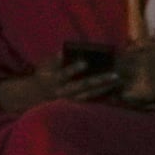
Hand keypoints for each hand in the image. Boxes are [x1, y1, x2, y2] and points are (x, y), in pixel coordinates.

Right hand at [0, 53, 118, 112]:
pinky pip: (91, 100)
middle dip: (99, 80)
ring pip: (90, 94)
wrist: (37, 94)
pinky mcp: (76, 104)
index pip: (64, 74)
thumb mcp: (46, 64)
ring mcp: (70, 99)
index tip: (85, 62)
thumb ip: (58, 58)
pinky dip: (103, 95)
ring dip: (105, 88)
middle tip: (114, 74)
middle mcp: (62, 92)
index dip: (73, 68)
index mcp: (53, 80)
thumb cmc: (45, 73)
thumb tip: (72, 50)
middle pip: (83, 86)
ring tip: (117, 80)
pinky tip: (114, 88)